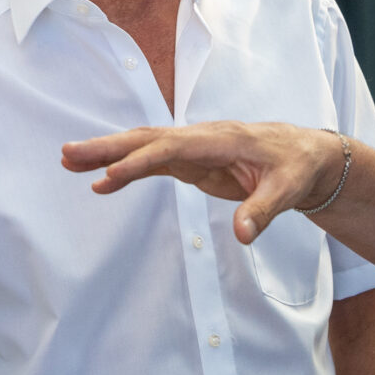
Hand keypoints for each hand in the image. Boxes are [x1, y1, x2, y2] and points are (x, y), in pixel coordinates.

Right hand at [61, 122, 342, 244]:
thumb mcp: (289, 189)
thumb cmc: (298, 167)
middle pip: (147, 139)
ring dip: (107, 153)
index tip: (109, 176)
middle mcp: (201, 138)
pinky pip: (152, 162)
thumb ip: (264, 211)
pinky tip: (101, 181)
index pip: (173, 148)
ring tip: (68, 161)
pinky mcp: (192, 162)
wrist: (306, 156)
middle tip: (68, 154)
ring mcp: (194, 149)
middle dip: (108, 147)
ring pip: (143, 147)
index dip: (140, 161)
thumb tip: (242, 236)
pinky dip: (126, 169)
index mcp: (222, 138)